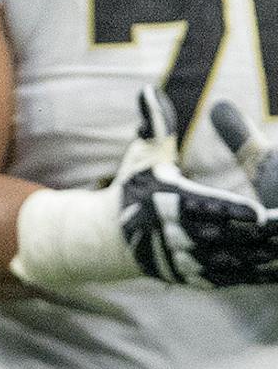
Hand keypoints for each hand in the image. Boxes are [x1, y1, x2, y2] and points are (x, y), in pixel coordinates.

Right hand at [119, 89, 277, 285]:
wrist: (108, 240)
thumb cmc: (133, 190)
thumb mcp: (143, 157)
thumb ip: (154, 125)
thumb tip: (147, 89)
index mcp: (164, 203)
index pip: (202, 208)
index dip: (231, 212)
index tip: (259, 212)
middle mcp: (173, 235)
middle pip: (220, 237)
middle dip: (255, 237)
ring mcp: (182, 261)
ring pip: (226, 262)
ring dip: (258, 258)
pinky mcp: (192, 278)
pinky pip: (227, 279)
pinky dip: (253, 275)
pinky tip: (275, 266)